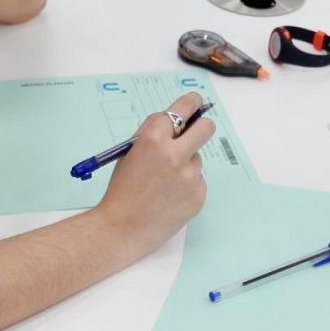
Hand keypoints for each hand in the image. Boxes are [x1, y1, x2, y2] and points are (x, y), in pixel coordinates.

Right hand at [94, 91, 213, 250]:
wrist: (122, 227)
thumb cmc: (122, 188)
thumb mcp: (130, 151)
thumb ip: (152, 131)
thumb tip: (178, 117)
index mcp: (153, 138)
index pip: (184, 107)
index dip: (192, 103)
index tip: (196, 103)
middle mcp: (175, 154)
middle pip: (207, 127)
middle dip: (202, 126)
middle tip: (194, 133)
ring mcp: (190, 176)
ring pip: (197, 158)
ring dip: (185, 164)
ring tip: (163, 183)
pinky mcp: (198, 194)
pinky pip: (197, 180)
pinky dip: (187, 185)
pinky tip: (169, 196)